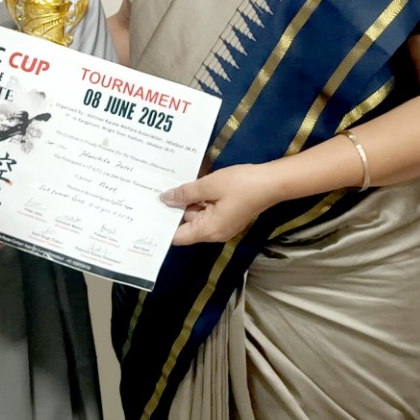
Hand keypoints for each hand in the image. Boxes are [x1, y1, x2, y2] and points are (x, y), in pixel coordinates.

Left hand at [162, 163, 279, 245]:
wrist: (272, 182)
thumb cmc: (241, 185)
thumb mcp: (209, 185)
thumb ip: (185, 194)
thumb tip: (165, 199)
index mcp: (208, 230)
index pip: (178, 237)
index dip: (163, 227)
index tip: (148, 214)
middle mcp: (214, 232)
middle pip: (187, 224)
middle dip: (174, 209)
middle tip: (155, 192)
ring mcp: (223, 224)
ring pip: (198, 214)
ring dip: (188, 201)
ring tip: (171, 184)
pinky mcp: (229, 215)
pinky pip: (209, 210)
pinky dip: (201, 199)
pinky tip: (193, 184)